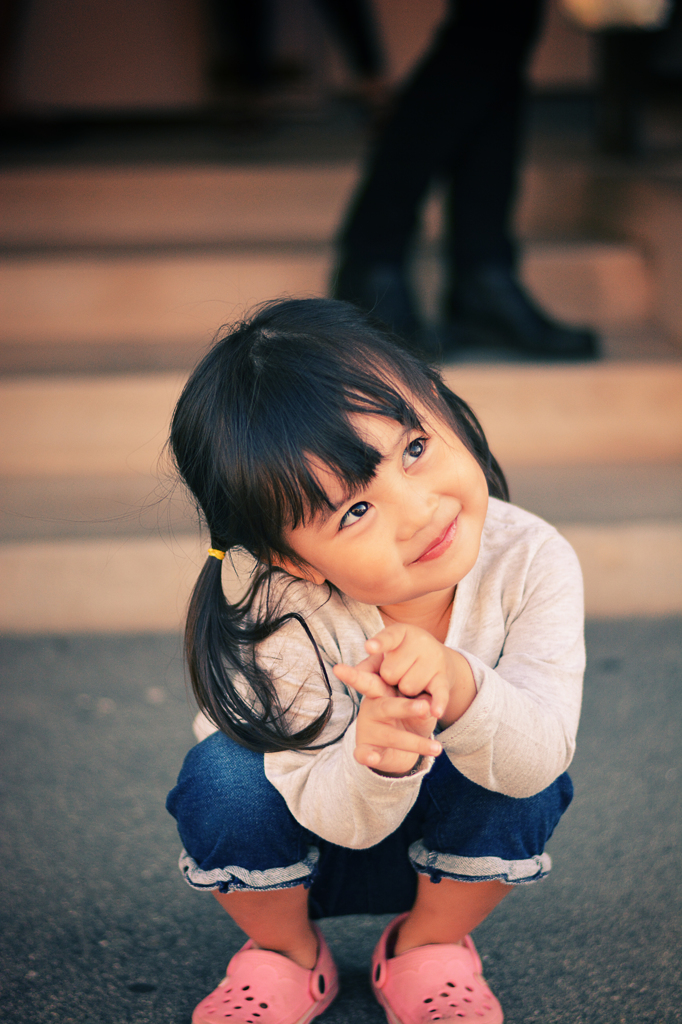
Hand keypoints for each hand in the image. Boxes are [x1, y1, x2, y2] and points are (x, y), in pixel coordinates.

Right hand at [333, 655, 441, 774]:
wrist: (401, 748)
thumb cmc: (410, 716)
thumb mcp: (420, 706)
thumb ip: (425, 702)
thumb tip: (432, 704)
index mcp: (382, 691)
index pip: (373, 680)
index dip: (355, 674)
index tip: (338, 668)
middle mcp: (372, 708)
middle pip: (386, 706)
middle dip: (405, 708)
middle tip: (424, 708)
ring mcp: (368, 729)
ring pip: (390, 735)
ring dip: (415, 742)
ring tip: (437, 748)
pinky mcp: (365, 749)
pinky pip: (364, 752)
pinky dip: (368, 756)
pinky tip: (372, 757)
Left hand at [364, 623, 476, 728]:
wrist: (438, 660)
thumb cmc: (401, 658)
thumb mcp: (385, 656)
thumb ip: (369, 665)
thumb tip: (357, 673)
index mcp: (400, 632)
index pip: (388, 638)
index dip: (378, 644)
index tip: (368, 647)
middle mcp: (419, 641)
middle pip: (390, 673)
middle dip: (390, 679)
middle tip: (400, 673)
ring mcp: (434, 659)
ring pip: (407, 687)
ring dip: (406, 691)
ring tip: (413, 681)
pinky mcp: (444, 678)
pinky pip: (439, 693)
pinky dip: (438, 703)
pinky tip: (435, 712)